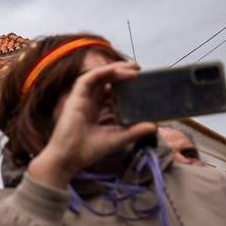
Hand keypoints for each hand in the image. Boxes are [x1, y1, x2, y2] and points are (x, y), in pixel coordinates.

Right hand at [28, 61, 155, 188]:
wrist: (70, 158)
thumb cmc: (89, 150)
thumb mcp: (118, 138)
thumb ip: (135, 131)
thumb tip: (155, 127)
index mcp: (96, 110)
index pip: (110, 92)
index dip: (123, 85)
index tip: (140, 82)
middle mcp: (88, 102)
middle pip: (105, 81)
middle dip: (122, 73)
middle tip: (140, 70)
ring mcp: (81, 98)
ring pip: (98, 76)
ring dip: (115, 69)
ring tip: (134, 68)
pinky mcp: (75, 97)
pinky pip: (89, 78)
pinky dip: (104, 72)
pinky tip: (120, 71)